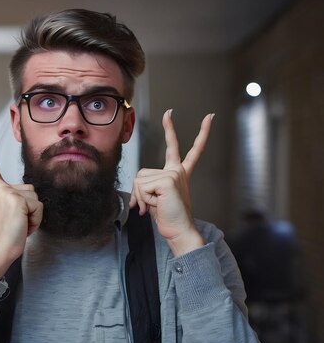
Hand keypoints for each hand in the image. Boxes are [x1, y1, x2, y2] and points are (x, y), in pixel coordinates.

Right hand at [0, 115, 42, 277]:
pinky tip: (23, 226)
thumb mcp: (12, 210)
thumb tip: (30, 199)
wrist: (0, 250)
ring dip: (34, 216)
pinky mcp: (16, 200)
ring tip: (20, 225)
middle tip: (15, 225)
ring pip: (37, 198)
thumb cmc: (8, 233)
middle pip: (31, 190)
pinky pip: (39, 207)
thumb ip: (18, 197)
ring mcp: (6, 192)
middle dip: (30, 211)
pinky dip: (36, 220)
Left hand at [129, 109, 213, 255]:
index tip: (209, 118)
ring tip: (154, 205)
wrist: (178, 231)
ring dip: (140, 195)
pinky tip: (156, 205)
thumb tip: (132, 196)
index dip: (201, 135)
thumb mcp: (153, 199)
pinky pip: (141, 186)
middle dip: (171, 126)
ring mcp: (175, 174)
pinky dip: (142, 199)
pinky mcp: (168, 180)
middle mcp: (179, 171)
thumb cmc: (166, 217)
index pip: (191, 151)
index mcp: (179, 174)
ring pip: (140, 177)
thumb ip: (143, 189)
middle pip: (171, 147)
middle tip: (169, 111)